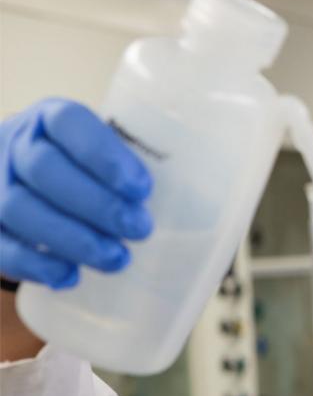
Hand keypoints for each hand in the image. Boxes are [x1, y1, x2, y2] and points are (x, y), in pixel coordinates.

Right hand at [0, 98, 152, 287]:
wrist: (28, 183)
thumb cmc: (87, 172)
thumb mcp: (109, 156)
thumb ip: (139, 173)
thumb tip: (209, 213)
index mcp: (51, 119)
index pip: (70, 123)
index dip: (105, 156)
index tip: (142, 189)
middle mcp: (15, 144)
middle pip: (45, 169)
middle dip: (96, 204)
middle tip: (139, 230)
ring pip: (20, 208)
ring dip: (72, 238)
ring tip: (116, 259)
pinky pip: (0, 245)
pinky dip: (35, 264)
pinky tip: (68, 277)